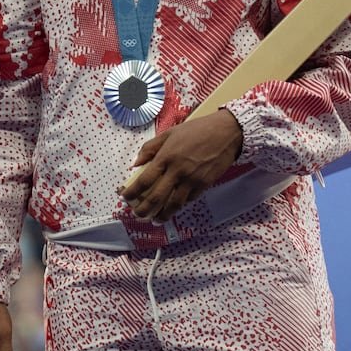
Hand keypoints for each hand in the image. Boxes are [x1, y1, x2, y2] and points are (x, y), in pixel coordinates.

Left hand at [119, 108, 243, 222]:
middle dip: (144, 209)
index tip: (124, 197)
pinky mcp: (205, 185)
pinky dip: (179, 205)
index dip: (133, 192)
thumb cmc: (196, 130)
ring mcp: (192, 180)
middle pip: (157, 197)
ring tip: (154, 220)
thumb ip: (150, 148)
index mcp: (166, 157)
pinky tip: (172, 208)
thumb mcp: (169, 133)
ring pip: (174, 204)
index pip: (144, 180)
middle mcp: (177, 171)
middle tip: (137, 215)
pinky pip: (189, 199)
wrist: (226, 132)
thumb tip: (136, 163)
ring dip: (162, 215)